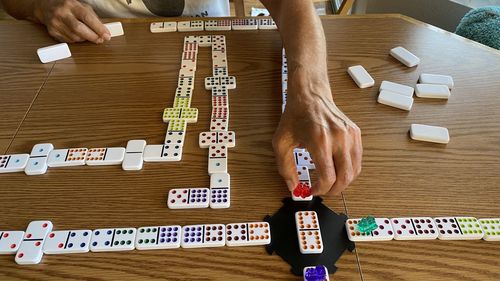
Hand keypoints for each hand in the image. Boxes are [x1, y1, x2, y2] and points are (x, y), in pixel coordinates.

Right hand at [33, 0, 109, 43]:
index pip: (87, 17)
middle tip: (101, 40)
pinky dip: (77, 40)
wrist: (45, 6)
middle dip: (93, 37)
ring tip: (88, 35)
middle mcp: (62, 13)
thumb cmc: (68, 6)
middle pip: (79, 29)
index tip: (107, 35)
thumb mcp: (82, 7)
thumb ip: (93, 18)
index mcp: (71, 5)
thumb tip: (104, 31)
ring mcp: (55, 23)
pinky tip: (77, 34)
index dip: (98, 28)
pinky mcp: (52, 32)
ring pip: (75, 37)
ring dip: (85, 39)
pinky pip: (69, 41)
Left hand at [273, 67, 362, 195]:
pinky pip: (358, 159)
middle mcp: (339, 138)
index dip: (320, 190)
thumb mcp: (281, 142)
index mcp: (320, 141)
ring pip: (355, 171)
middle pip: (345, 177)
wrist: (310, 95)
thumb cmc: (295, 116)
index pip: (328, 177)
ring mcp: (350, 136)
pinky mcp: (356, 134)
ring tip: (330, 182)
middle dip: (333, 190)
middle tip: (323, 191)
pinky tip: (337, 170)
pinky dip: (349, 170)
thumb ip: (285, 167)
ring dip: (343, 182)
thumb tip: (293, 187)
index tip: (311, 191)